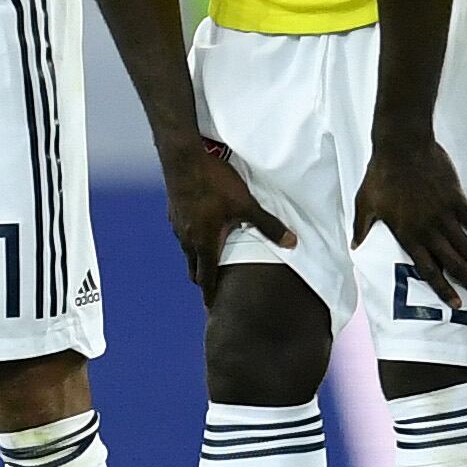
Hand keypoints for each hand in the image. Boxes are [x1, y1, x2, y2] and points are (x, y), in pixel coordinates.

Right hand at [160, 130, 296, 294]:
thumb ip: (269, 225)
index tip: (212, 308)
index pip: (206, 278)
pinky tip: (202, 230)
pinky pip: (182, 235)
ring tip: (211, 260)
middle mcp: (187, 239)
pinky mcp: (173, 212)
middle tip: (215, 289)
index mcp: (204, 242)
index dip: (210, 295)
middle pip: (193, 269)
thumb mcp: (246, 204)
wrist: (182, 157)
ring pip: (187, 251)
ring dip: (198, 259)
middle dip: (204, 280)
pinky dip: (192, 241)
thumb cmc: (214, 182)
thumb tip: (292, 243)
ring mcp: (177, 225)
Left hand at [354, 138, 466, 309]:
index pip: (428, 269)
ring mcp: (444, 215)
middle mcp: (428, 230)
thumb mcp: (364, 203)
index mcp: (407, 234)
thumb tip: (355, 246)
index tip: (457, 304)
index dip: (443, 288)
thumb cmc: (380, 174)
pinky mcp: (456, 200)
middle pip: (453, 263)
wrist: (401, 147)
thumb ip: (361, 227)